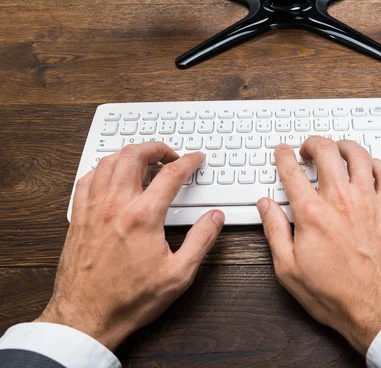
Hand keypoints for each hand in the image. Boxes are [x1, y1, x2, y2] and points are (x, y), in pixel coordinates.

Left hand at [36, 143, 223, 350]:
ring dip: (130, 155)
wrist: (86, 318)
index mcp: (143, 217)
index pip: (171, 174)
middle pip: (135, 155)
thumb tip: (214, 217)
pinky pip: (87, 179)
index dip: (188, 161)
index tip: (195, 159)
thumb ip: (201, 240)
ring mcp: (93, 209)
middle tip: (170, 155)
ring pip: (109, 162)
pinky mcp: (78, 218)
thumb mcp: (178, 274)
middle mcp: (115, 206)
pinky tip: (112, 177)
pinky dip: (103, 169)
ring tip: (145, 161)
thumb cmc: (128, 299)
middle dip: (156, 148)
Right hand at [257, 138, 380, 354]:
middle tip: (307, 149)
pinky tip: (369, 166)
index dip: (284, 156)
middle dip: (313, 143)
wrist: (377, 308)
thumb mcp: (289, 268)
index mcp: (311, 213)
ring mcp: (367, 201)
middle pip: (326, 151)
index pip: (292, 171)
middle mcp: (340, 200)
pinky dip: (375, 163)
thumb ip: (275, 230)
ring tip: (336, 148)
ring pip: (358, 155)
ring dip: (344, 145)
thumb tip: (265, 206)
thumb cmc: (335, 293)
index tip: (283, 152)